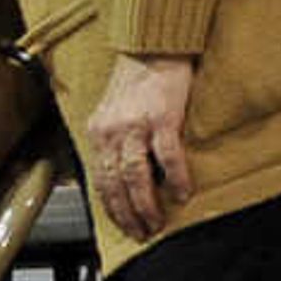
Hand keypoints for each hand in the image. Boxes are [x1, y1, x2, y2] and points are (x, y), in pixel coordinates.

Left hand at [80, 54, 196, 240]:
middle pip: (115, 184)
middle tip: (141, 233)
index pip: (100, 180)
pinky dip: (175, 178)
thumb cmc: (138, 80)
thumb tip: (121, 173)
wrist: (154, 46)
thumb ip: (115, 141)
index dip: (111, 207)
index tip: (122, 225)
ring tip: (157, 222)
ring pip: (136, 176)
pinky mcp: (163, 118)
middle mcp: (111, 132)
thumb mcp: (114, 112)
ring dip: (146, 205)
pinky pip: (168, 156)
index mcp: (98, 133)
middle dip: (127, 214)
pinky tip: (183, 194)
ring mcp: (136, 126)